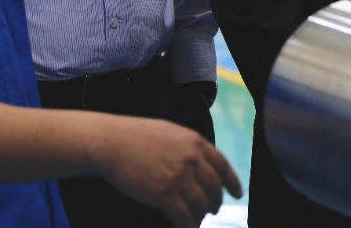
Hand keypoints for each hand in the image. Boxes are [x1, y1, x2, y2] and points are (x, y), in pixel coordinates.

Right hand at [97, 116, 241, 227]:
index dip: (232, 183)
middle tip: (213, 209)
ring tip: (197, 219)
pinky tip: (187, 227)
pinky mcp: (164, 195)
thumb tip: (203, 160)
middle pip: (214, 188)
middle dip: (216, 202)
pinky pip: (184, 216)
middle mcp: (192, 160)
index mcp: (196, 143)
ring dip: (201, 215)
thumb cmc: (137, 136)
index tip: (237, 194)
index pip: (223, 166)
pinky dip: (188, 225)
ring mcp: (179, 178)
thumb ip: (190, 146)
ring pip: (201, 205)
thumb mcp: (172, 132)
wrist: (113, 143)